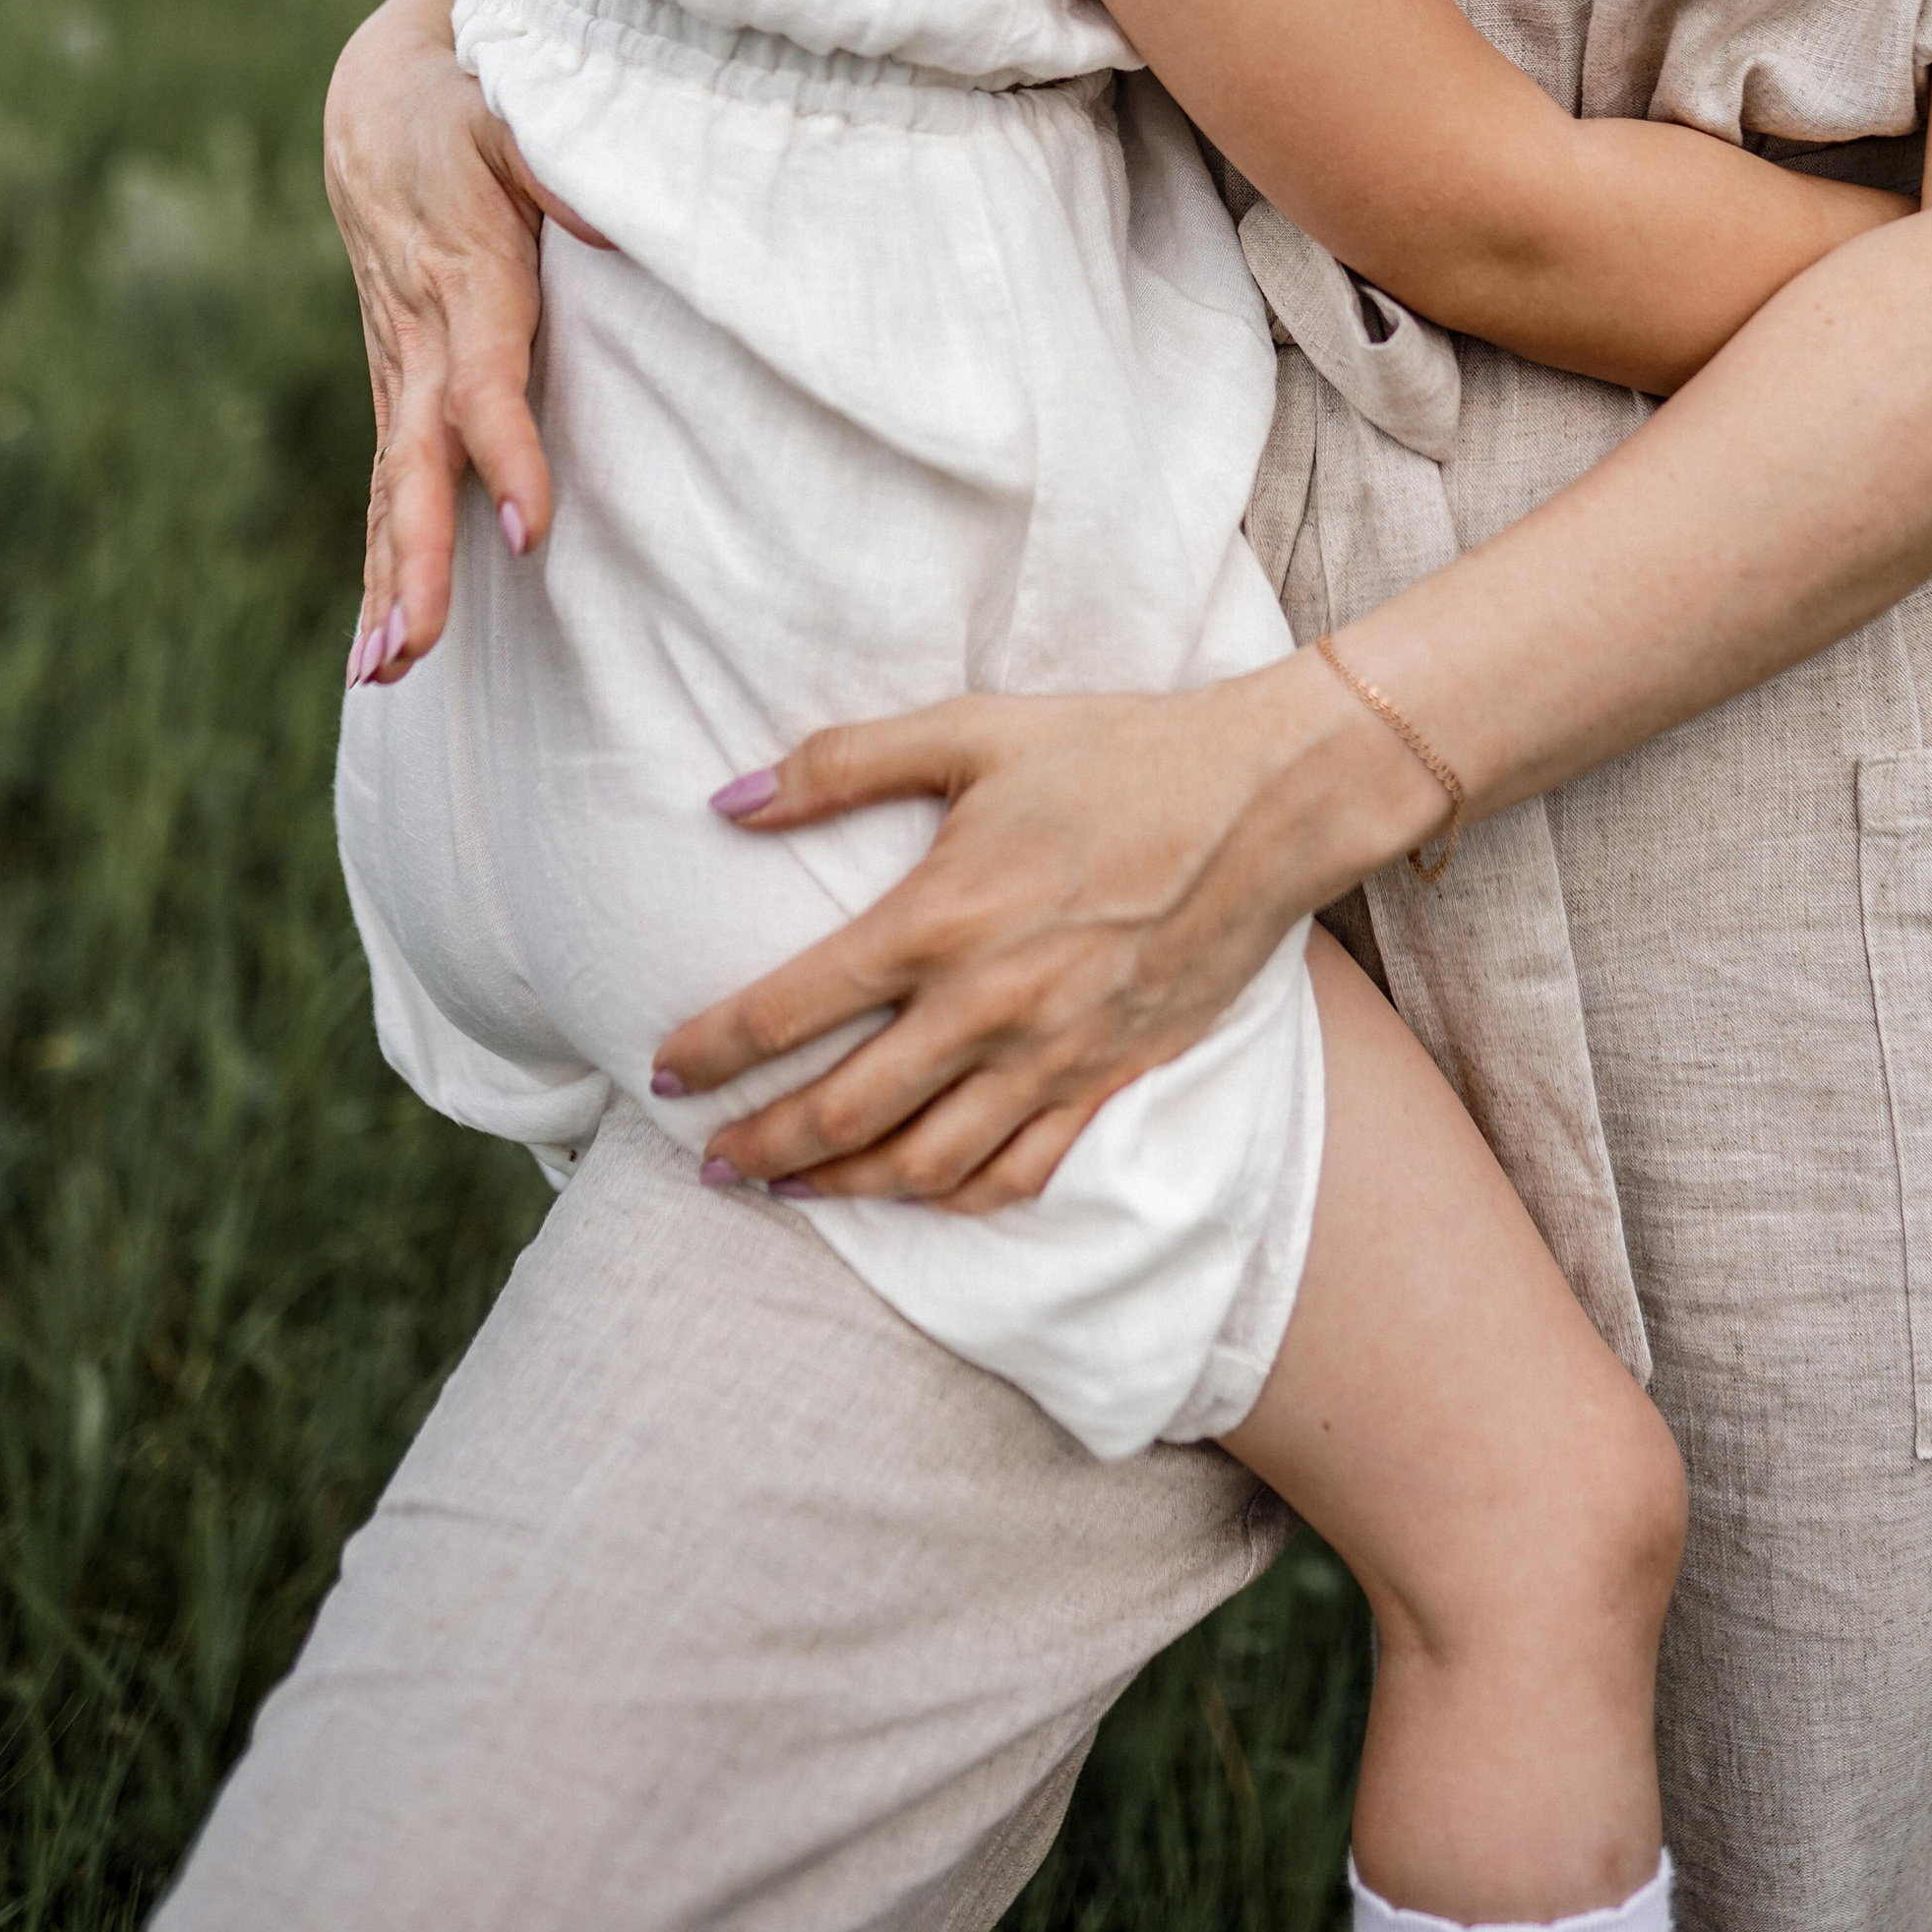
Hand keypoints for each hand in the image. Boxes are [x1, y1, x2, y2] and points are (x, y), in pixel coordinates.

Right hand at [324, 0, 601, 676]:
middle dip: (418, 557)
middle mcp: (422, 340)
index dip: (505, 454)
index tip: (527, 529)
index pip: (482, 384)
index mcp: (466, 280)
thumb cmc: (471, 105)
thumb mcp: (519, 111)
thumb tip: (619, 220)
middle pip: (418, 463)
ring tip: (382, 671)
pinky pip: (388, 486)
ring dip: (388, 581)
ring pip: (393, 489)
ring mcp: (400, 370)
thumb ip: (567, 162)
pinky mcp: (396, 388)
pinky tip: (375, 649)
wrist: (376, 103)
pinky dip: (380, 563)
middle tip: (416, 644)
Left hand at [654, 664, 1350, 1207]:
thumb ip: (842, 763)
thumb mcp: (972, 731)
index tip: (664, 1072)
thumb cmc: (1118, 752)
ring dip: (843, 1187)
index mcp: (940, 918)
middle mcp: (988, 1006)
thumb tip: (726, 799)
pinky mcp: (1111, 1078)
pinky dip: (955, 1200)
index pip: (791, 1007)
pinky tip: (918, 1195)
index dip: (714, 1048)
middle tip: (705, 1165)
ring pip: (926, 1162)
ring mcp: (1054, 1056)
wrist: (1267, 799)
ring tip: (789, 1190)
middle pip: (844, 1111)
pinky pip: (1020, 1171)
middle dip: (760, 1147)